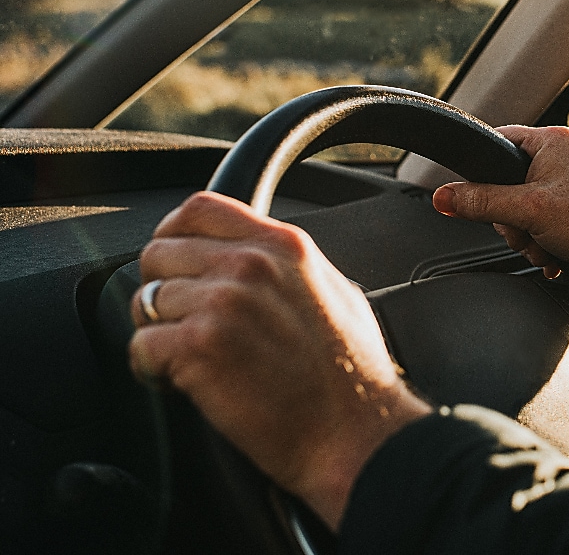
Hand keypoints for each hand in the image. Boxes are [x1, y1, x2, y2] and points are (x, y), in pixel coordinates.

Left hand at [128, 192, 431, 530]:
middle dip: (163, 291)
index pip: (200, 208)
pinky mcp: (199, 347)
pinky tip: (185, 382)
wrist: (355, 433)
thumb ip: (289, 266)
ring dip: (159, 334)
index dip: (174, 233)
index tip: (175, 262)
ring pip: (145, 301)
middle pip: (160, 253)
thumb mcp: (336, 292)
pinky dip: (152, 369)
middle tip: (187, 325)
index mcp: (284, 246)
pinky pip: (140, 345)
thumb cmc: (353, 377)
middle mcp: (251, 265)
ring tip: (192, 360)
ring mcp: (223, 303)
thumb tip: (254, 259)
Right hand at [432, 125, 568, 304]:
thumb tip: (444, 197)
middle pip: (510, 184)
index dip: (482, 173)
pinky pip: (551, 220)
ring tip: (548, 248)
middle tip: (528, 234)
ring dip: (532, 237)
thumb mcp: (528, 212)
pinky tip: (558, 256)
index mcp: (553, 140)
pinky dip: (550, 241)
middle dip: (514, 221)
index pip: (498, 142)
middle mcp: (567, 153)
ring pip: (530, 208)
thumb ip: (481, 202)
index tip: (477, 197)